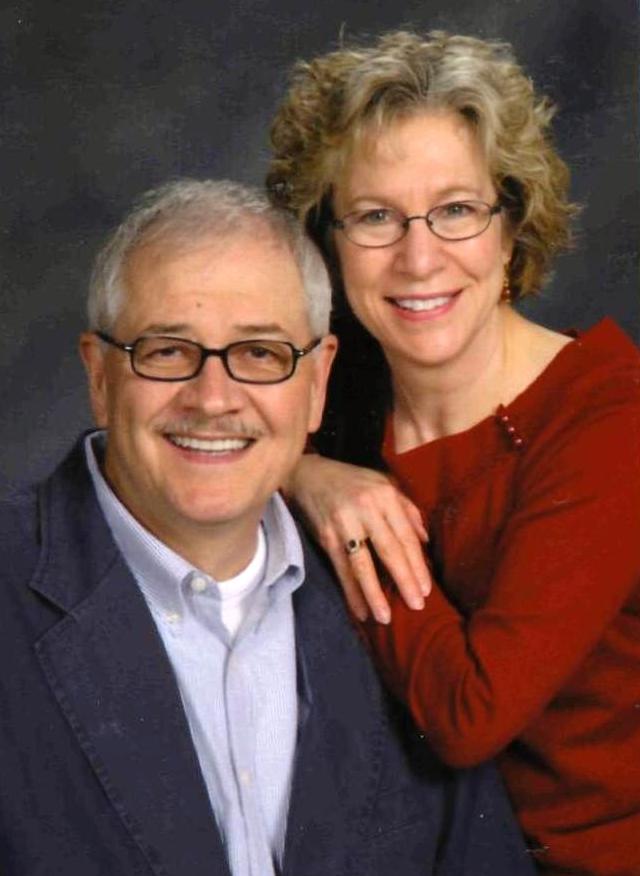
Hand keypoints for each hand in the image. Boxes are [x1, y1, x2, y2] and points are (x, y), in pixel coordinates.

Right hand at [287, 454, 430, 622]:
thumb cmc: (352, 481)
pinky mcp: (325, 536)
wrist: (308, 473)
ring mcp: (343, 523)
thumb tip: (425, 540)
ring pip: (362, 564)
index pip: (405, 535)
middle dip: (404, 580)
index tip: (426, 589)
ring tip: (385, 617)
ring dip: (374, 593)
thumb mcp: (383, 483)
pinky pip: (341, 569)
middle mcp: (366, 508)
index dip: (417, 564)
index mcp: (385, 495)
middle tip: (416, 605)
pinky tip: (359, 611)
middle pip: (389, 550)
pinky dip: (350, 592)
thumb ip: (406, 509)